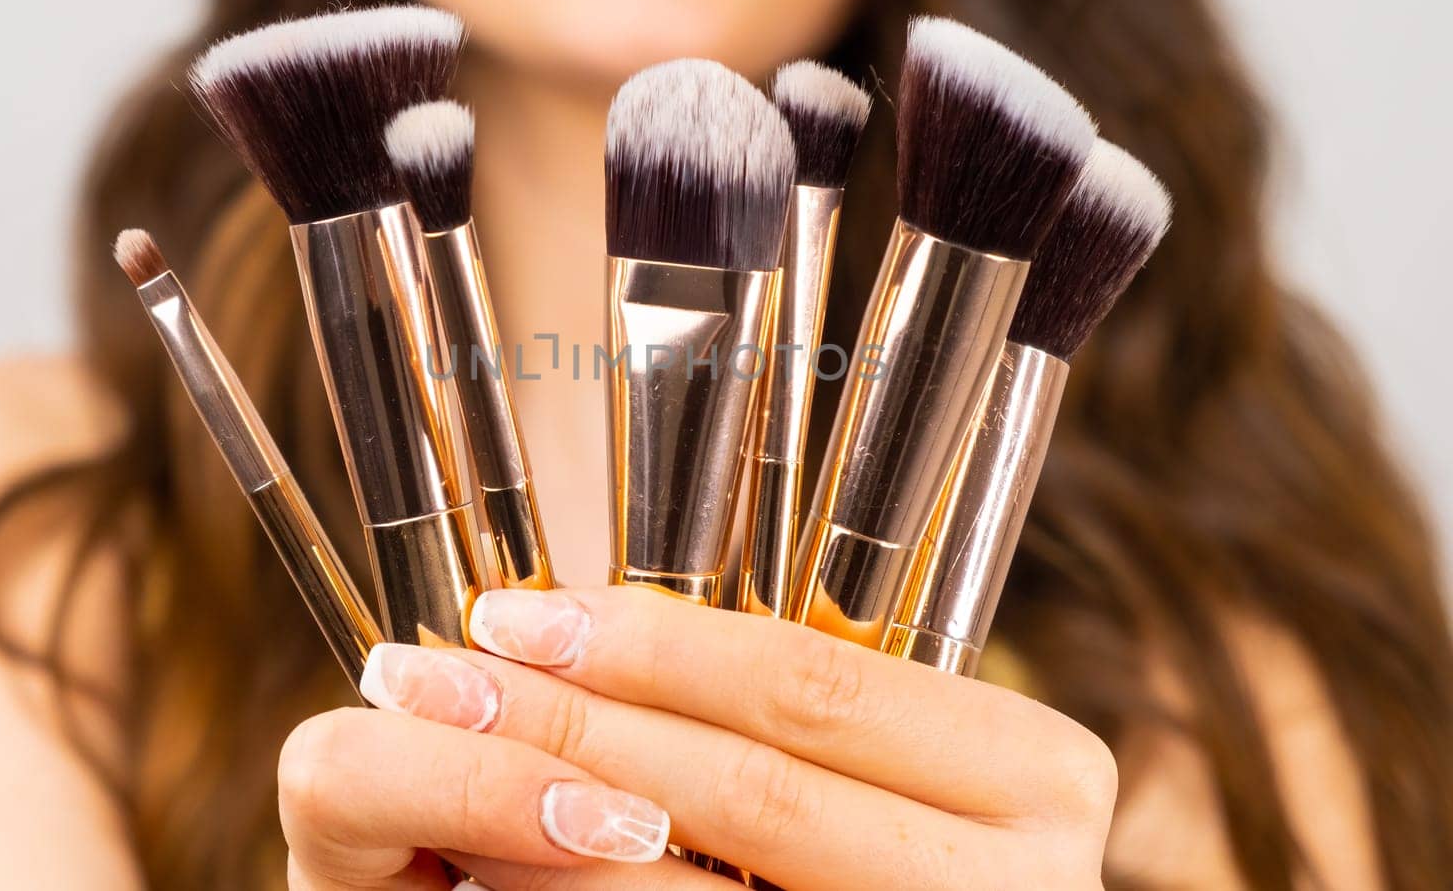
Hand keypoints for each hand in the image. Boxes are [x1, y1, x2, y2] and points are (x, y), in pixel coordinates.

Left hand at [279, 586, 1117, 889]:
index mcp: (1036, 770)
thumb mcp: (900, 751)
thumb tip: (586, 617)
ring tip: (450, 763)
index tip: (521, 613)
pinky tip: (500, 864)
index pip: (812, 684)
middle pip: (751, 787)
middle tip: (440, 679)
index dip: (654, 644)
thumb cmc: (907, 830)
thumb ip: (809, 697)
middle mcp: (1018, 880)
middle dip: (575, 726)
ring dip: (550, 828)